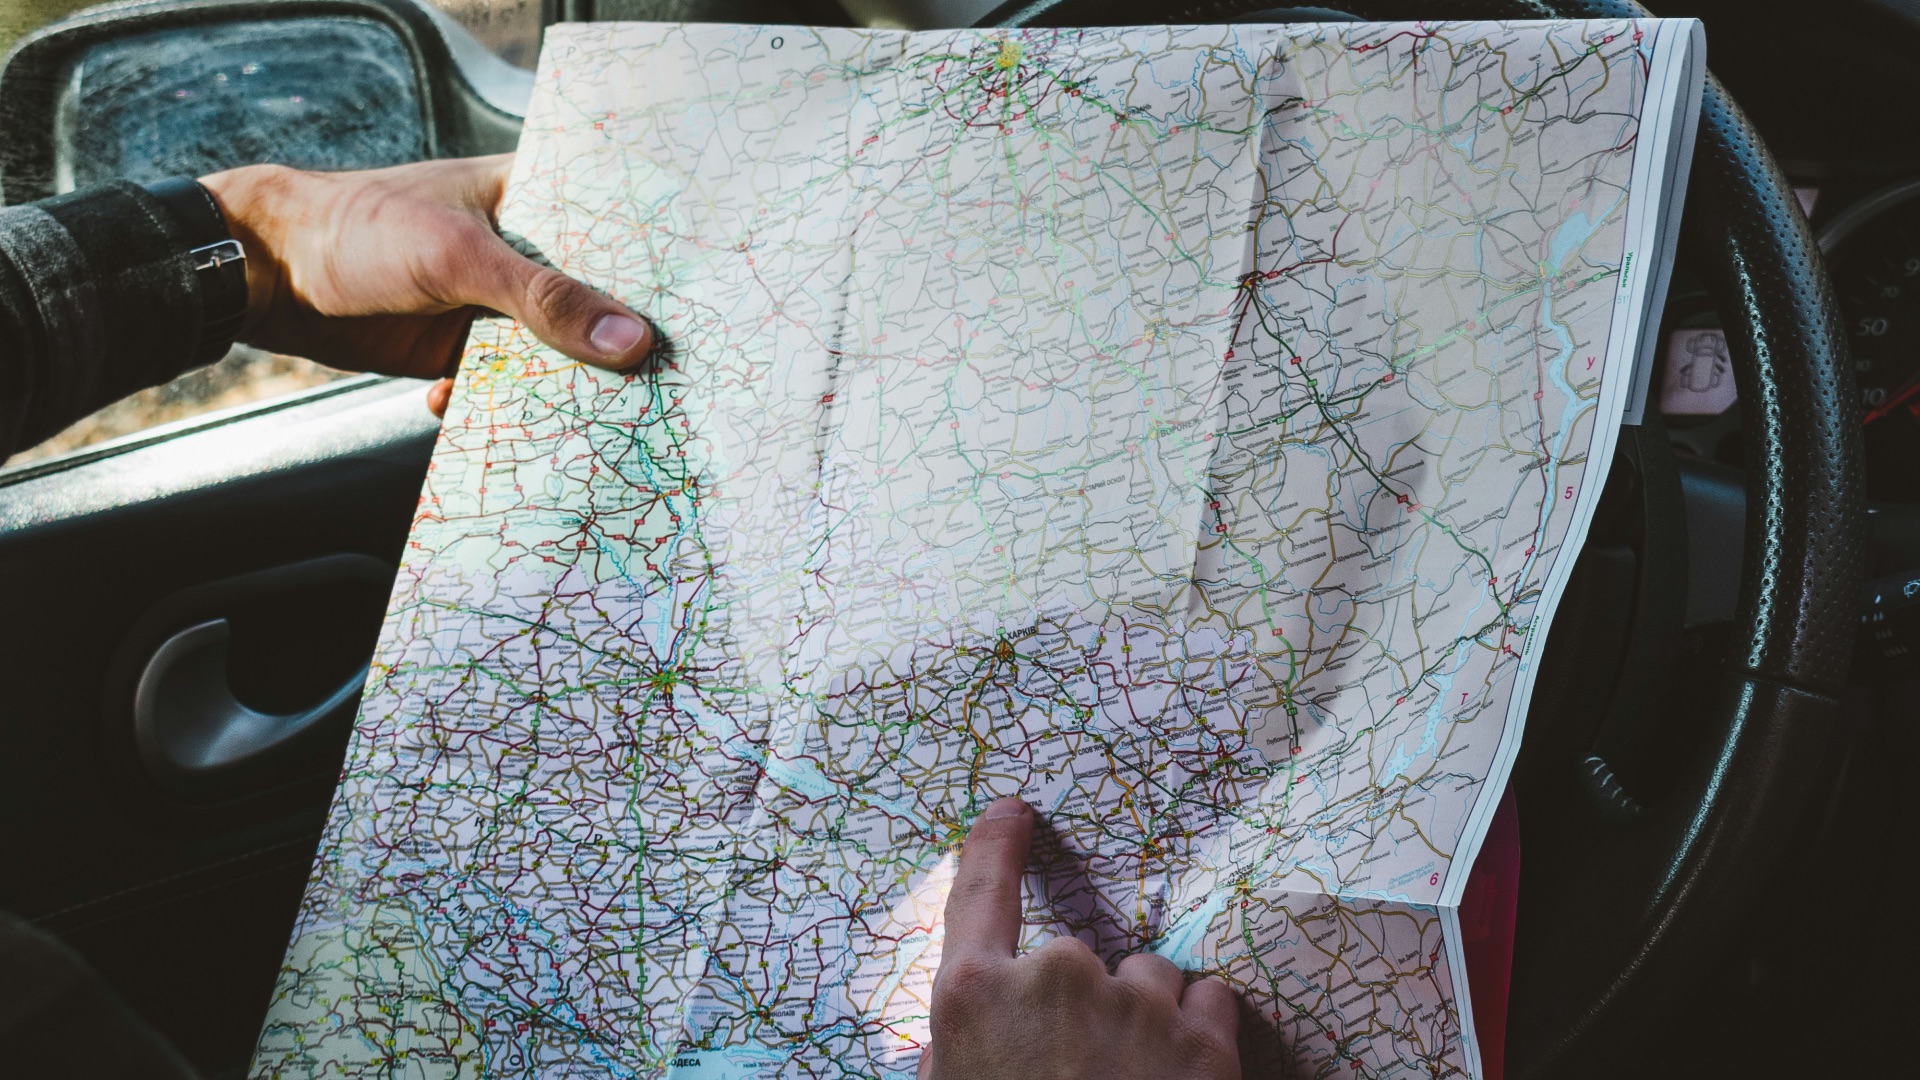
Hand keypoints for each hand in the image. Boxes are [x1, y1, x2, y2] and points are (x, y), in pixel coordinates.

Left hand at [199, 156, 654, 416]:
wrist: (267, 277)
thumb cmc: (358, 230)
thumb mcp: (460, 258)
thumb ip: (546, 300)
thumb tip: (630, 342)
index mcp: (531, 197)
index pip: (615, 230)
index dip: (658, 273)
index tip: (700, 317)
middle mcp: (522, 251)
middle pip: (594, 304)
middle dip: (617, 347)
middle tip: (663, 386)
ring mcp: (495, 304)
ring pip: (555, 354)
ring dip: (566, 388)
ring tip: (596, 420)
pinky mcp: (464, 350)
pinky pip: (508, 388)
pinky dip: (509, 410)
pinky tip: (500, 425)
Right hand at [923, 798, 1241, 1079]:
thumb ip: (961, 1049)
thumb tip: (978, 1027)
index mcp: (974, 996)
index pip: (979, 889)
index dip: (996, 843)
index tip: (1014, 812)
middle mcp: (1056, 977)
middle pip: (1075, 956)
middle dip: (1082, 1003)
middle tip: (1077, 1074)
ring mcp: (1136, 1005)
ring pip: (1149, 977)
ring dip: (1144, 1016)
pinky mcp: (1205, 1042)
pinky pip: (1210, 1001)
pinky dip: (1200, 1034)